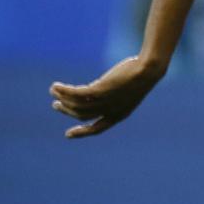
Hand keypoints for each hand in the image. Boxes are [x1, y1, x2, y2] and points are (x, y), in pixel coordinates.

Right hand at [50, 55, 164, 138]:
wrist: (149, 69)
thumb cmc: (142, 76)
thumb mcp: (129, 91)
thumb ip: (114, 97)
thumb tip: (98, 92)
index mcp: (119, 115)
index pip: (97, 129)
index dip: (82, 133)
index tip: (68, 134)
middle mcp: (110, 111)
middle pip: (82, 115)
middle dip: (67, 111)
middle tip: (56, 105)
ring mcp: (104, 102)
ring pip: (77, 105)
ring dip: (62, 99)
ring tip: (54, 91)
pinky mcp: (100, 90)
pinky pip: (76, 94)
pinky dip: (64, 91)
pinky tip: (56, 86)